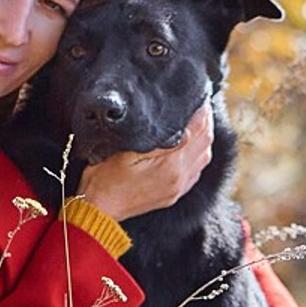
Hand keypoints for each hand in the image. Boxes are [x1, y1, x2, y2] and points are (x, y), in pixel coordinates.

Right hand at [76, 102, 213, 221]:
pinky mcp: (175, 194)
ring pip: (205, 157)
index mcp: (171, 165)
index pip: (198, 130)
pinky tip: (191, 147)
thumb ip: (158, 140)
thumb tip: (184, 128)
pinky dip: (199, 155)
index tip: (199, 97)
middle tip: (200, 105)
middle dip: (205, 121)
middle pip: (206, 142)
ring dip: (204, 138)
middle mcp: (180, 177)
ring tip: (196, 121)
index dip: (201, 111)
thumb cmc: (105, 178)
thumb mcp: (126, 152)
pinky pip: (196, 171)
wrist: (99, 209)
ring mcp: (179, 187)